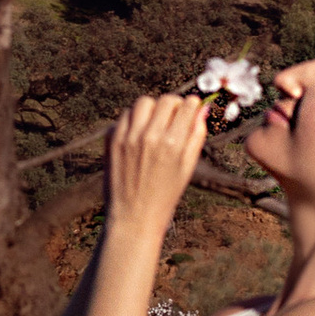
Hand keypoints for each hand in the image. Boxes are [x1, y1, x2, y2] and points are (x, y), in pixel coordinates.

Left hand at [103, 90, 206, 236]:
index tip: (190, 110)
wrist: (134, 216)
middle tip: (173, 117)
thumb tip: (202, 109)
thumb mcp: (188, 167)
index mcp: (173, 143)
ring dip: (152, 109)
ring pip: (143, 102)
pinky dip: (134, 120)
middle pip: (165, 100)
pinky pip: (125, 116)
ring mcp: (128, 136)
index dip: (191, 105)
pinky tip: (139, 135)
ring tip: (154, 124)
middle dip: (173, 105)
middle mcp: (150, 136)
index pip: (186, 105)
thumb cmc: (166, 194)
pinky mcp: (112, 140)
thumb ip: (197, 136)